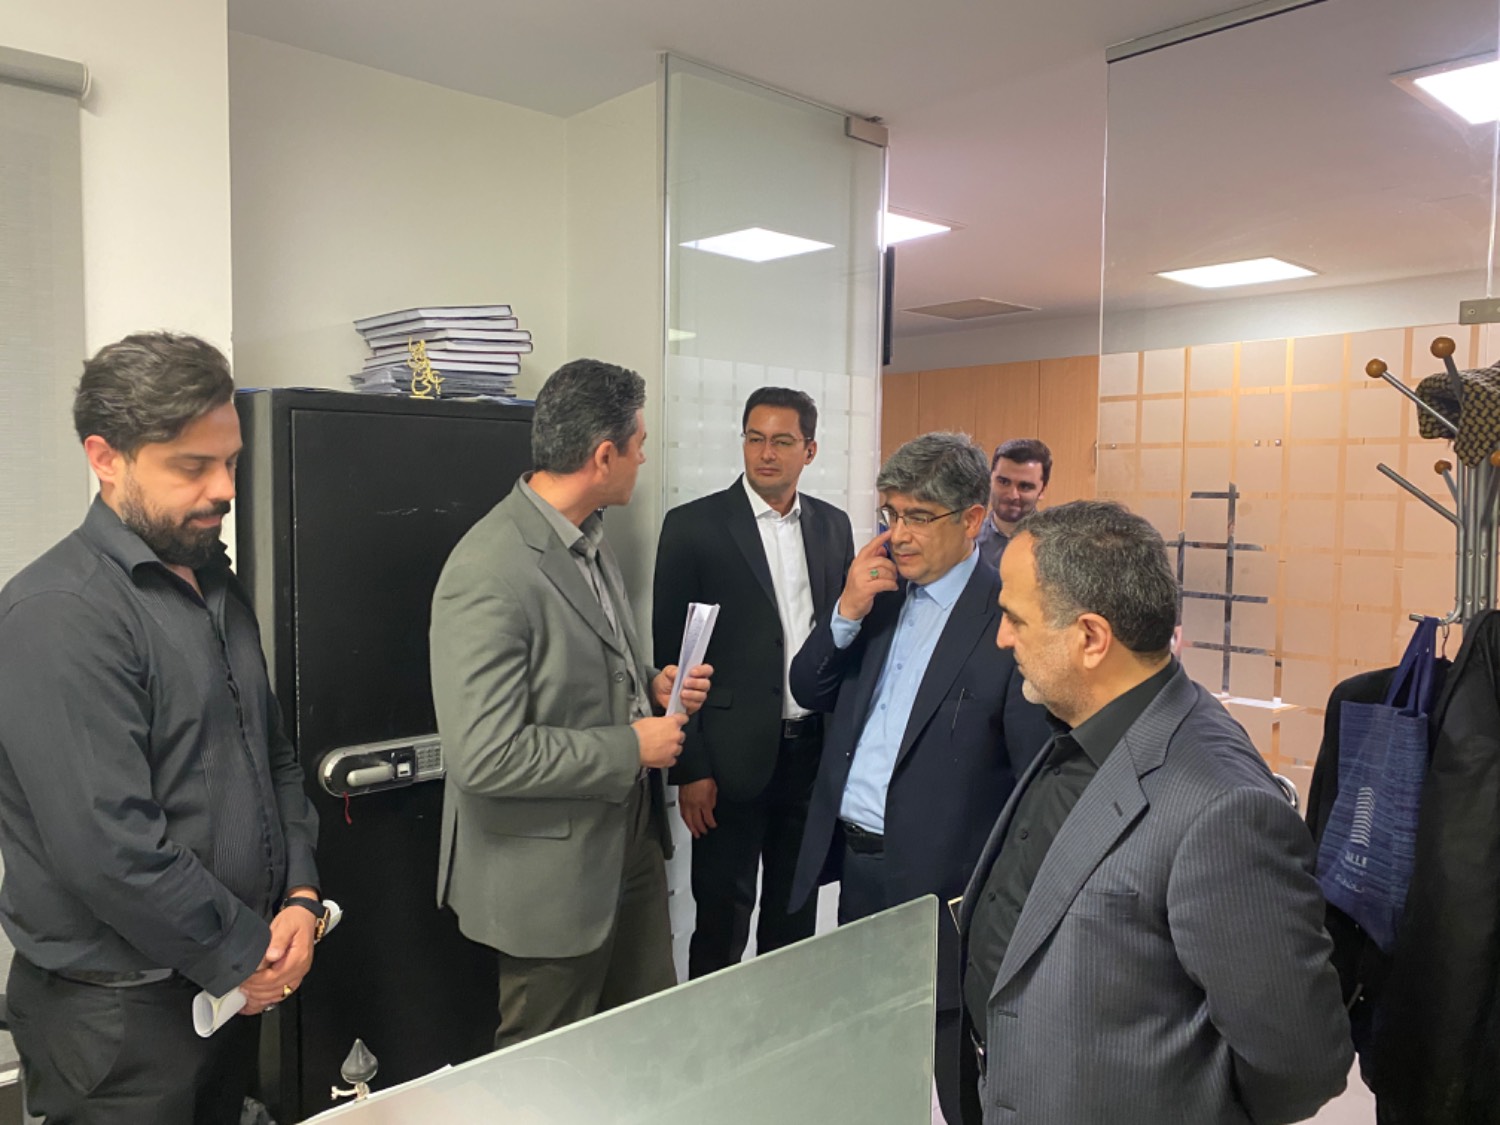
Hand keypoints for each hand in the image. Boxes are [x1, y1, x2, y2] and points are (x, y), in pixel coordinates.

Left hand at [239, 892, 317, 1012]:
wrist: (304, 917)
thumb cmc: (294, 920)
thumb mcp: (285, 925)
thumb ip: (278, 940)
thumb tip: (271, 955)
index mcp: (298, 958)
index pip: (275, 977)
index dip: (257, 981)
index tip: (244, 978)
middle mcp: (300, 970)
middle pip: (275, 989)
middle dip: (255, 990)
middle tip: (239, 986)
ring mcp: (297, 975)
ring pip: (277, 995)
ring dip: (259, 998)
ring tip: (244, 994)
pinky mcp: (293, 977)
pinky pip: (280, 994)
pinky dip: (265, 1001)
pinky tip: (253, 1004)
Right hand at [634, 713, 688, 768]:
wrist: (632, 746)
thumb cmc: (637, 733)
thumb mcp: (649, 720)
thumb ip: (661, 722)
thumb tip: (661, 724)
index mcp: (671, 723)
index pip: (683, 718)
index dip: (681, 720)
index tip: (680, 721)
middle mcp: (675, 735)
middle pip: (681, 735)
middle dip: (674, 736)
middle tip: (665, 737)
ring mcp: (673, 749)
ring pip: (678, 748)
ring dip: (672, 748)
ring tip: (662, 748)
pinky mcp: (668, 760)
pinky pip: (672, 760)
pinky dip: (668, 759)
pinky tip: (661, 757)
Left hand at [652, 663, 713, 714]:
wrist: (659, 693)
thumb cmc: (667, 680)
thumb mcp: (667, 672)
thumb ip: (673, 671)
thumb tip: (678, 672)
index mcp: (697, 673)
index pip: (707, 670)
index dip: (702, 670)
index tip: (692, 672)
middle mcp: (699, 684)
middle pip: (706, 684)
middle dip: (696, 683)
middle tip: (685, 683)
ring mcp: (698, 696)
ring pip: (702, 696)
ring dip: (692, 694)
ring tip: (682, 693)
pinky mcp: (693, 706)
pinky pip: (696, 705)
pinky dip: (688, 703)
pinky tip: (682, 700)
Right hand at [678, 777, 718, 837]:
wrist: (692, 769)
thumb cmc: (703, 776)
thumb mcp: (714, 788)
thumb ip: (712, 800)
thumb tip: (711, 808)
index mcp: (704, 802)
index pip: (708, 819)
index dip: (711, 824)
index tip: (713, 826)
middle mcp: (694, 805)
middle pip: (697, 822)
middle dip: (701, 829)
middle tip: (704, 833)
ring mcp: (686, 803)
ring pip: (688, 820)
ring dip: (692, 828)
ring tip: (695, 833)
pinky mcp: (681, 800)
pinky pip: (682, 814)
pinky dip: (685, 820)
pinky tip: (687, 822)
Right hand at [838, 530, 897, 621]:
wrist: (848, 606)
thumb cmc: (857, 589)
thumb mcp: (862, 572)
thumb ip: (872, 560)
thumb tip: (883, 549)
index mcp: (857, 562)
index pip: (870, 547)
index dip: (880, 539)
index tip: (889, 533)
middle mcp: (858, 568)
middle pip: (881, 560)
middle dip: (891, 567)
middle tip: (895, 573)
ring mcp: (861, 578)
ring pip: (884, 571)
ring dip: (892, 577)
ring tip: (893, 581)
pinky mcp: (866, 588)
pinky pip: (884, 583)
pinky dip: (891, 585)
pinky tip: (892, 587)